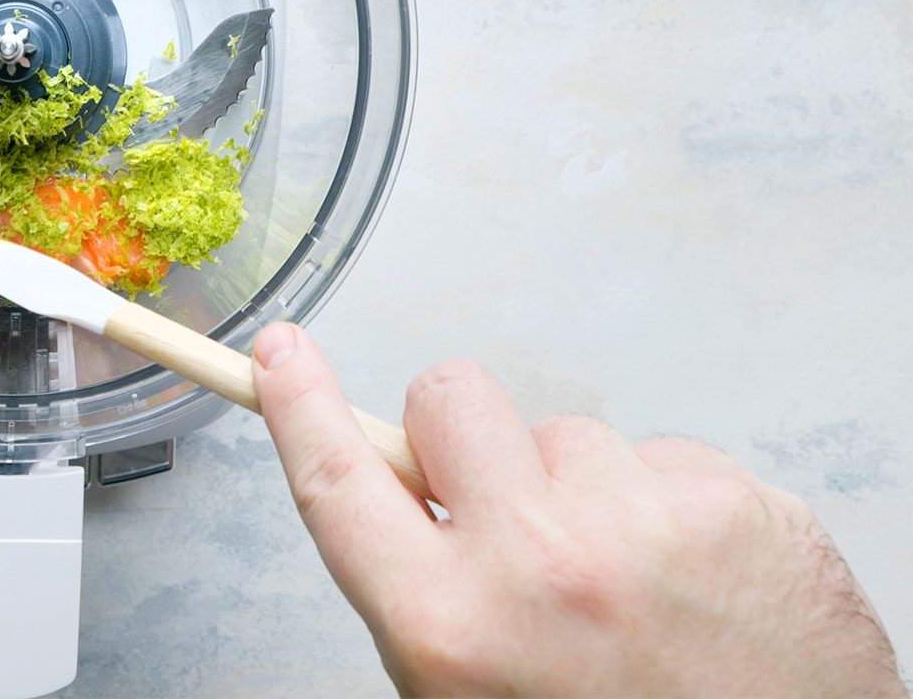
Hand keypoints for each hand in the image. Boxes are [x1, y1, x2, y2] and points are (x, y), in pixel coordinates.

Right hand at [251, 322, 904, 696]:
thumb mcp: (470, 693)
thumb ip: (425, 594)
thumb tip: (402, 486)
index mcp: (453, 631)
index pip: (339, 482)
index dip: (296, 404)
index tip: (279, 351)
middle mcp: (539, 564)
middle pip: (448, 398)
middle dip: (464, 442)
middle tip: (504, 511)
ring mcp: (645, 526)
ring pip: (567, 433)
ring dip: (582, 491)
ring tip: (628, 585)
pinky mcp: (736, 506)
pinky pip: (665, 456)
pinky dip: (670, 508)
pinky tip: (696, 584)